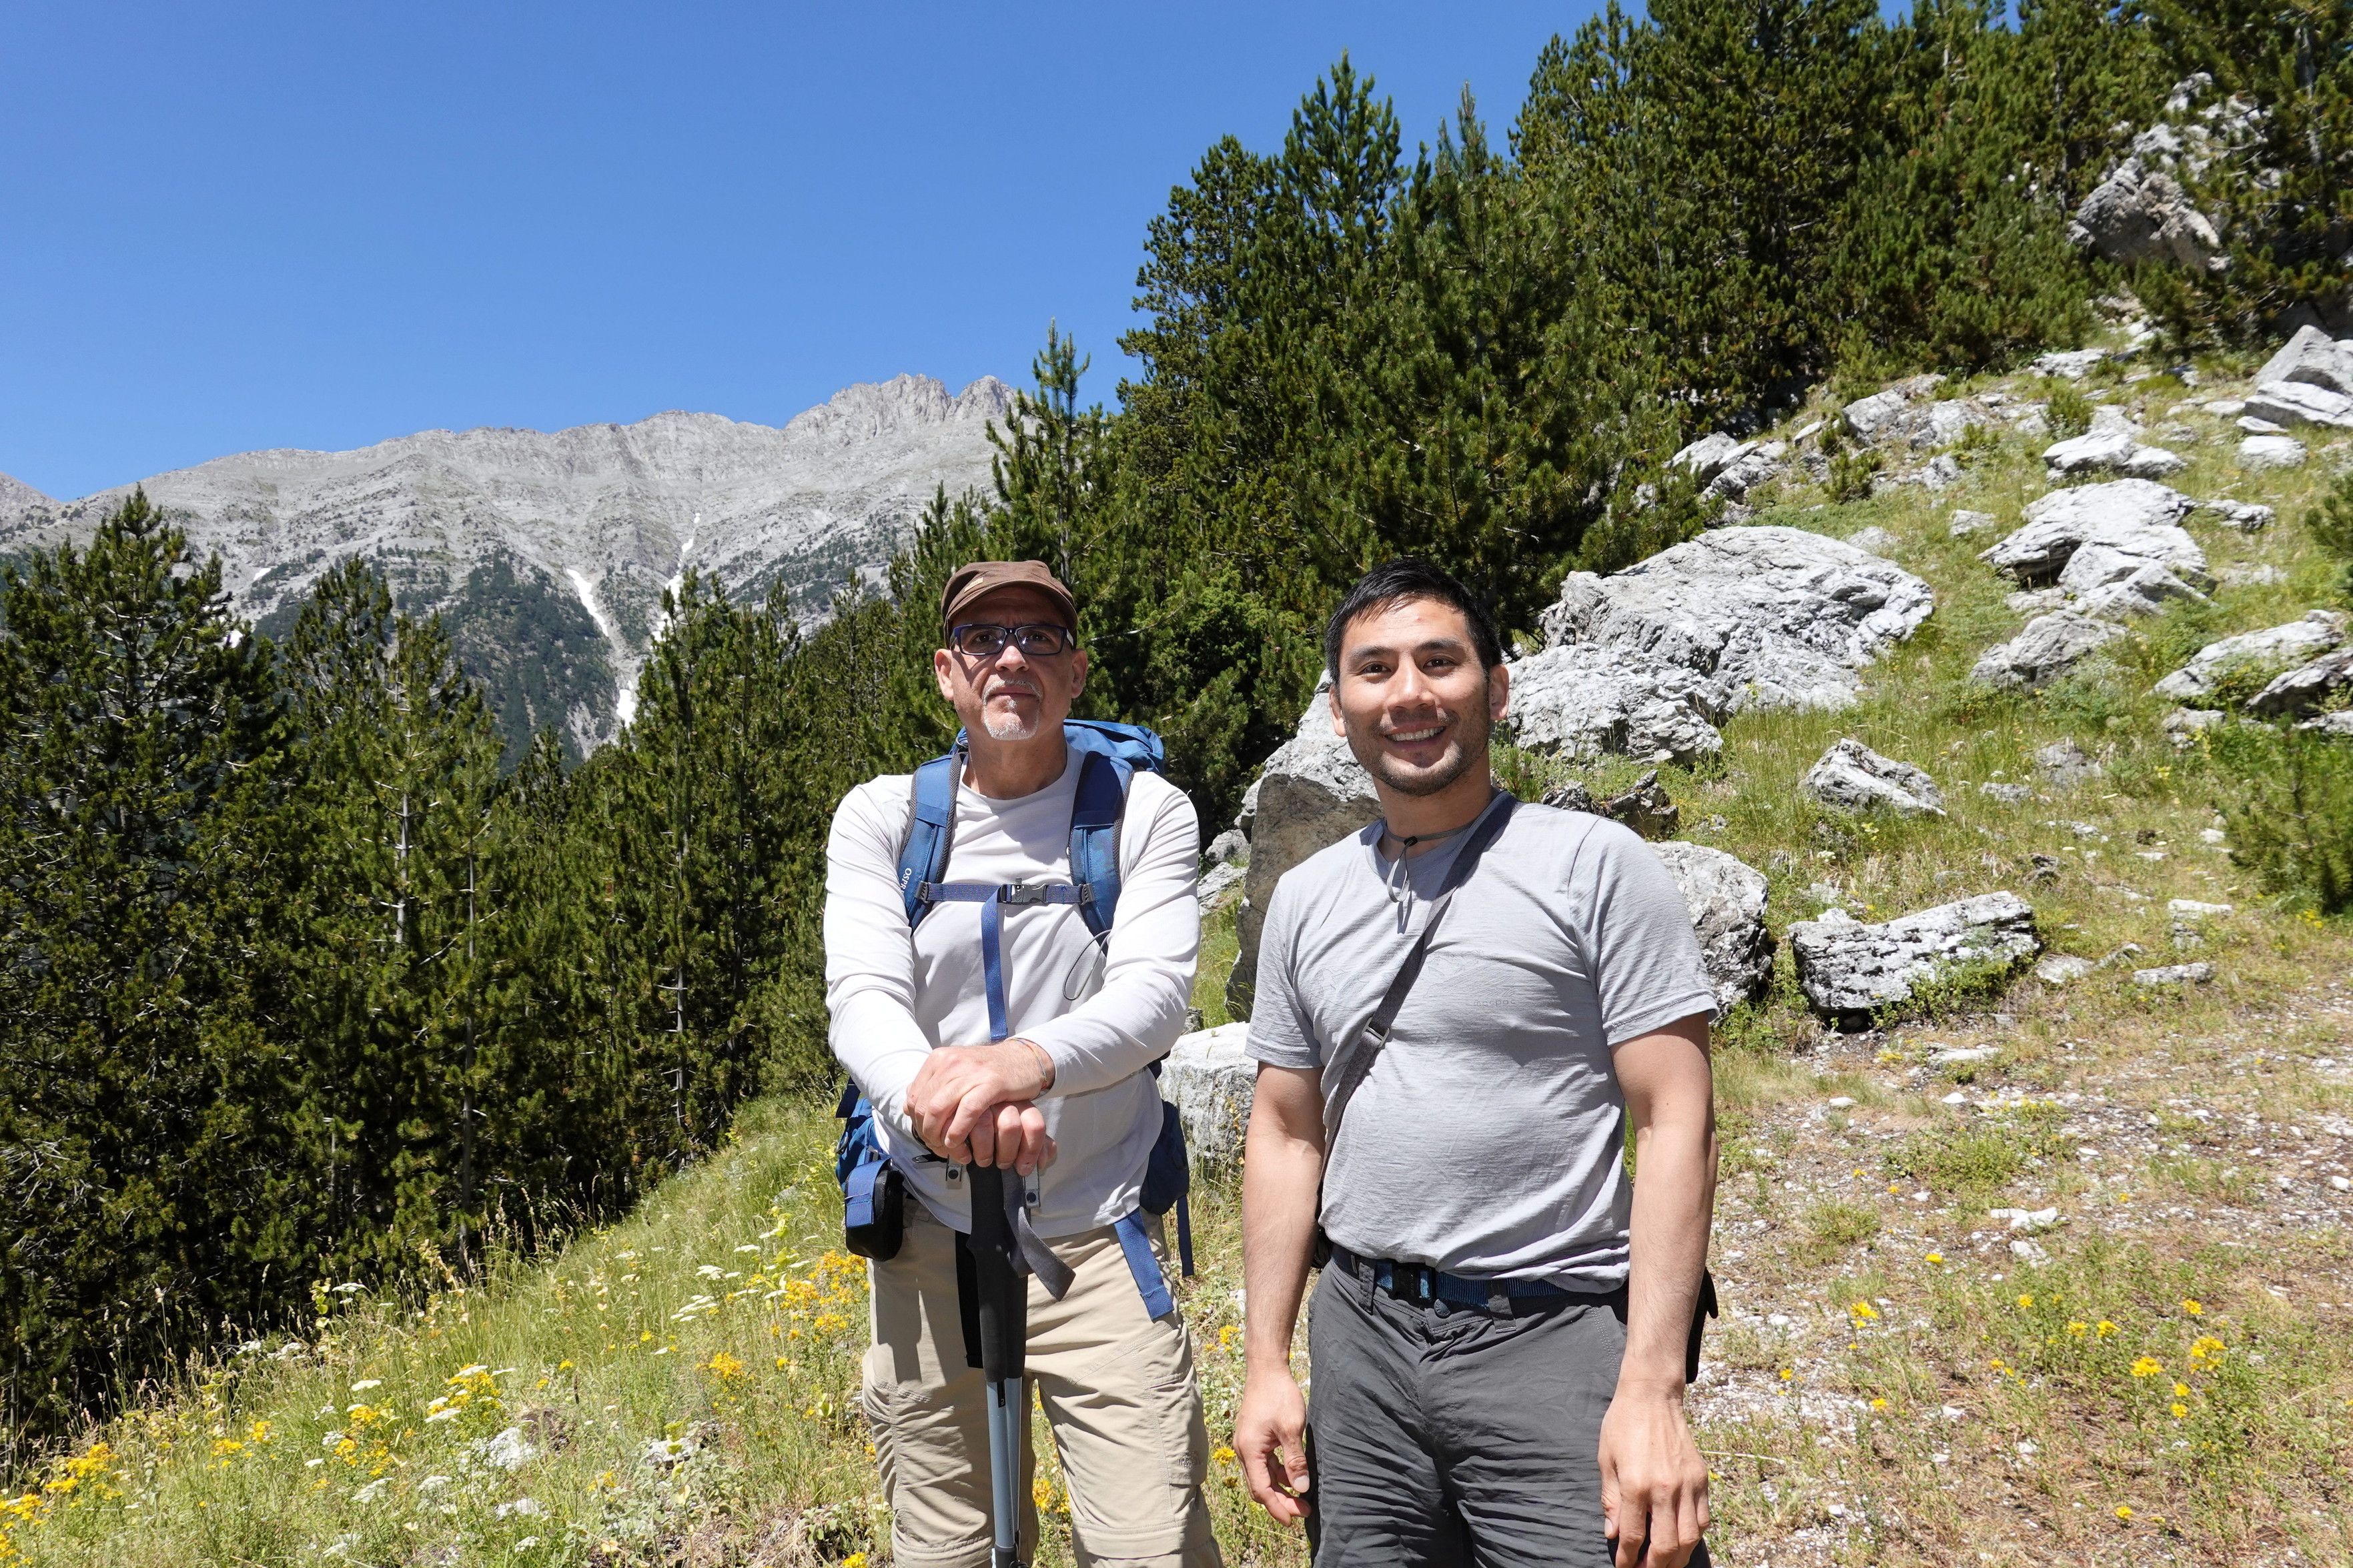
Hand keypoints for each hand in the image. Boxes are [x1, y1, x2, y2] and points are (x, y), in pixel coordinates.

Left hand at [904, 1043, 1056, 1174]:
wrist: (1024, 1059)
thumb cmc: (989, 1070)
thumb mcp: (957, 1071)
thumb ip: (934, 1085)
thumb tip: (909, 1105)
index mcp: (939, 1059)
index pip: (914, 1096)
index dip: (915, 1121)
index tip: (926, 1135)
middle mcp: (951, 1062)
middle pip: (924, 1105)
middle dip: (926, 1131)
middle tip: (935, 1145)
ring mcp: (970, 1072)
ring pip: (940, 1109)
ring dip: (938, 1134)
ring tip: (945, 1147)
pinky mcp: (991, 1083)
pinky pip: (966, 1111)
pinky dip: (958, 1130)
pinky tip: (957, 1141)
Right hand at [1234, 1365, 1311, 1524]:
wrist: (1267, 1369)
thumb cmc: (1279, 1395)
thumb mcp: (1292, 1428)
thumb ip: (1295, 1460)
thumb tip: (1301, 1489)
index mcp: (1249, 1450)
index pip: (1261, 1489)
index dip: (1277, 1507)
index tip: (1294, 1520)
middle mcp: (1244, 1450)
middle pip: (1260, 1486)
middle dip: (1280, 1502)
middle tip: (1303, 1511)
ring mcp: (1248, 1444)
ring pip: (1262, 1476)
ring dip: (1280, 1489)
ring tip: (1301, 1498)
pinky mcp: (1254, 1439)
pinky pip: (1264, 1464)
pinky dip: (1277, 1474)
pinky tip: (1292, 1477)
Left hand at [1598, 1386, 1708, 1567]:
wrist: (1652, 1395)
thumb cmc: (1622, 1425)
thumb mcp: (1605, 1461)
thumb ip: (1611, 1501)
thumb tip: (1614, 1534)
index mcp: (1636, 1485)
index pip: (1633, 1537)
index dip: (1628, 1559)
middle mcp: (1665, 1489)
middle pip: (1666, 1546)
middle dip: (1655, 1566)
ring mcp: (1687, 1485)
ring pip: (1689, 1538)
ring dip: (1677, 1558)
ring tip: (1664, 1562)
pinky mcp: (1701, 1478)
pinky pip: (1703, 1519)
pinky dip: (1693, 1536)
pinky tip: (1681, 1540)